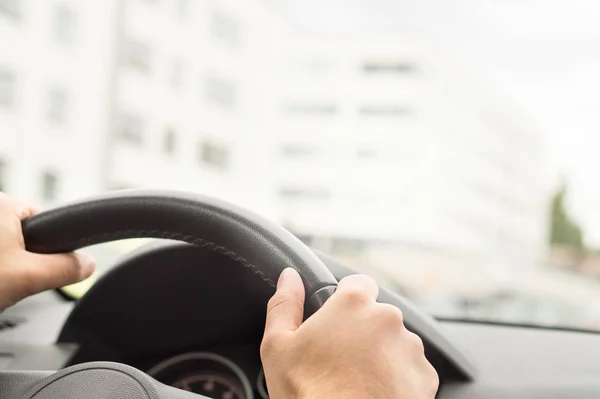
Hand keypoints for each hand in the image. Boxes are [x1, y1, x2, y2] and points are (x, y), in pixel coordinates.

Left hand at [0, 193, 94, 310]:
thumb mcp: (27, 277)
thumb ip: (65, 268)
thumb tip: (89, 264)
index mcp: (3, 202)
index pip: (44, 219)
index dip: (46, 246)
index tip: (34, 266)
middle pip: (22, 233)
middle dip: (20, 257)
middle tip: (8, 279)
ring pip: (5, 246)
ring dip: (3, 265)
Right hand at [261, 268, 438, 398]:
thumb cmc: (308, 394)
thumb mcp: (277, 346)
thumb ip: (284, 303)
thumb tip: (289, 278)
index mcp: (353, 303)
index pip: (357, 283)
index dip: (344, 301)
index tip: (335, 322)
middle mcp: (388, 319)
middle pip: (376, 315)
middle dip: (361, 332)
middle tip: (339, 360)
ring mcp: (410, 348)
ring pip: (394, 341)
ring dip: (380, 354)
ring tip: (357, 382)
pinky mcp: (425, 377)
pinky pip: (410, 368)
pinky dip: (396, 378)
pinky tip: (374, 394)